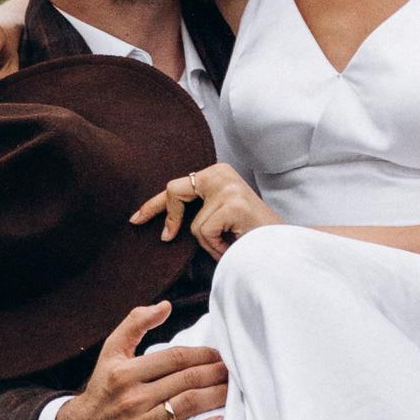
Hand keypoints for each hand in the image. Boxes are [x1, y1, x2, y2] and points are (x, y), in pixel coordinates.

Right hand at [53, 299, 230, 419]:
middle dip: (216, 373)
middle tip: (234, 371)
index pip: (175, 358)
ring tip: (233, 390)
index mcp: (124, 373)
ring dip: (216, 396)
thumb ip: (135, 323)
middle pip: (186, 381)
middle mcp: (131, 399)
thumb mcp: (111, 351)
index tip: (220, 355)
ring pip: (188, 406)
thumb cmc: (104, 389)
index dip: (203, 354)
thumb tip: (165, 306)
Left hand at [130, 161, 278, 256]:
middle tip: (165, 237)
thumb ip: (197, 212)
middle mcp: (221, 173)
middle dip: (169, 217)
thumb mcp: (219, 217)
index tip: (136, 218)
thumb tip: (164, 226)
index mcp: (217, 173)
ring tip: (230, 242)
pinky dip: (217, 246)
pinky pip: (205, 232)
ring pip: (193, 225)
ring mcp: (227, 187)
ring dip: (209, 242)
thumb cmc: (250, 235)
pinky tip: (234, 244)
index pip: (177, 186)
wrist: (282, 245)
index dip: (154, 204)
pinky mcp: (232, 203)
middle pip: (175, 192)